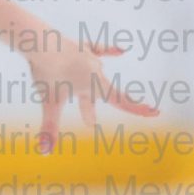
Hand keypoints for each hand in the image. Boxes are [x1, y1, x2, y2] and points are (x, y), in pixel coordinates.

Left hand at [10, 24, 159, 153]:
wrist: (39, 43)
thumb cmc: (45, 74)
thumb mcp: (49, 104)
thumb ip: (49, 128)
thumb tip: (45, 152)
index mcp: (93, 86)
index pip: (120, 101)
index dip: (137, 109)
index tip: (155, 112)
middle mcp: (96, 72)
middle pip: (104, 93)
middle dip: (97, 110)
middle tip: (95, 124)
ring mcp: (90, 58)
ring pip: (97, 77)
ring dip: (94, 91)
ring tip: (87, 110)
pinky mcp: (81, 47)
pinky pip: (99, 49)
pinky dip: (110, 51)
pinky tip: (122, 50)